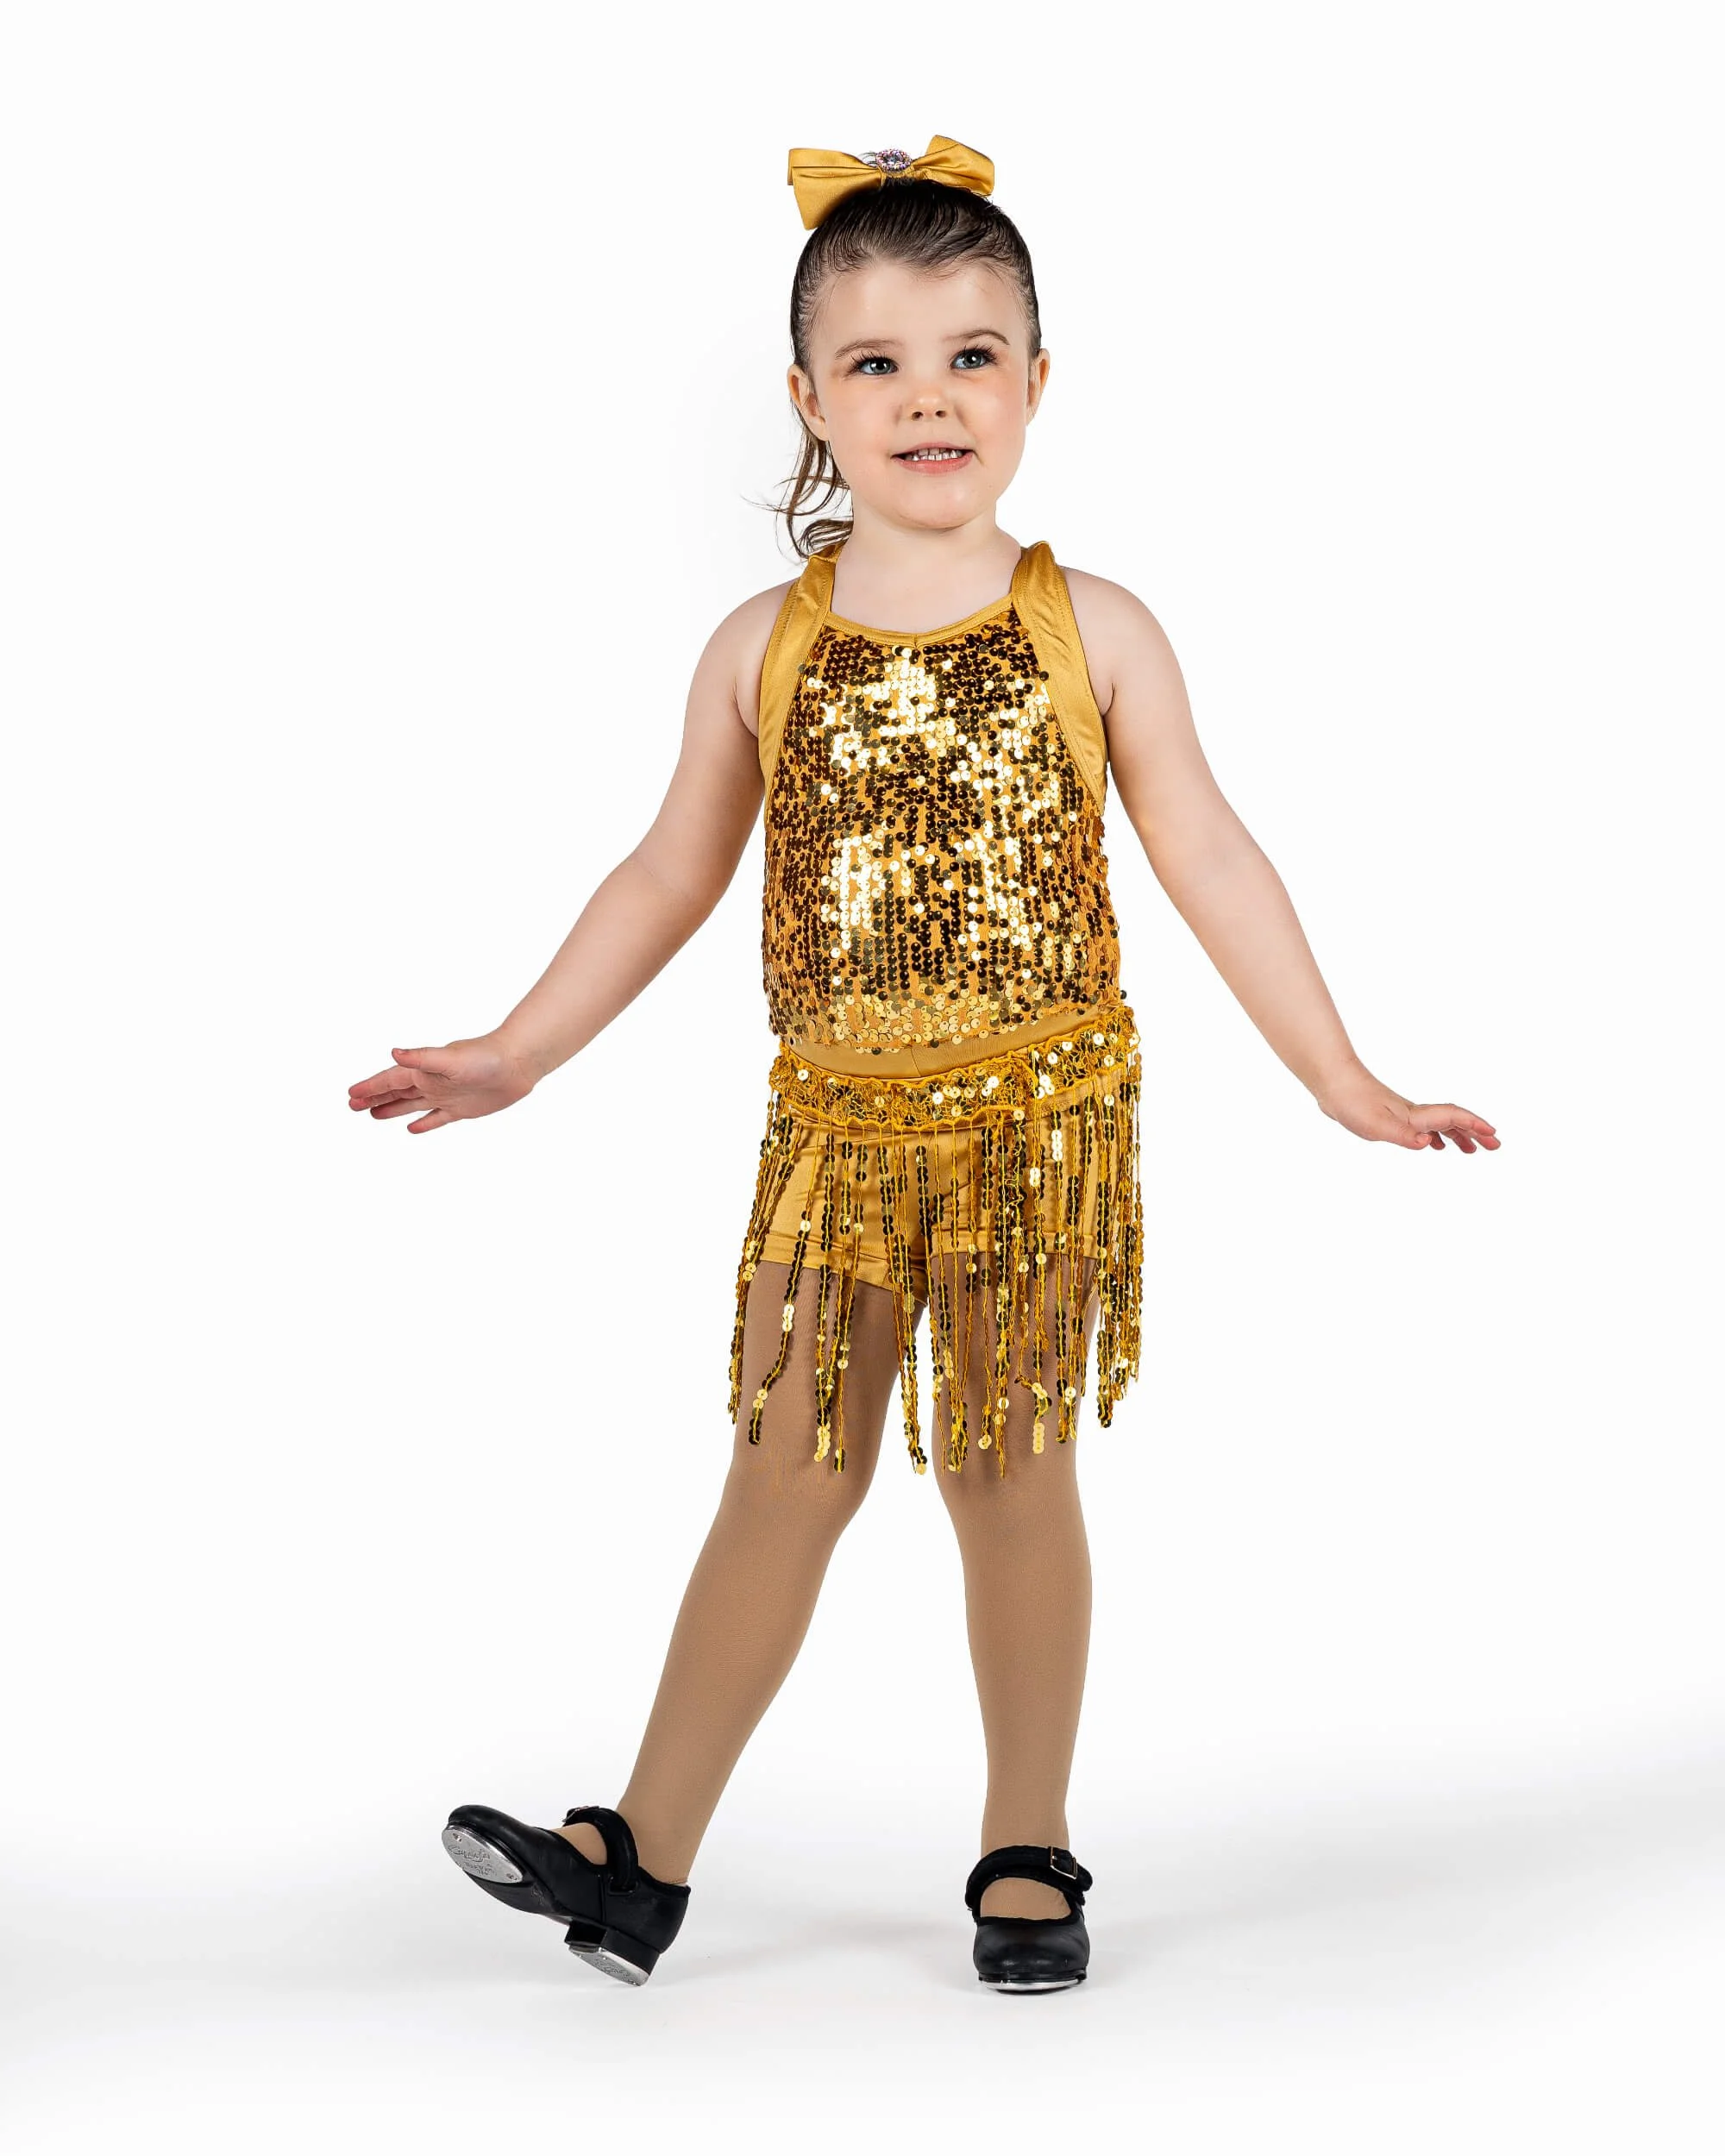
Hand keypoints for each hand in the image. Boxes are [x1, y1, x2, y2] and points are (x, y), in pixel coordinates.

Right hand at [346, 1034, 538, 1133]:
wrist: (518, 1064)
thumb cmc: (486, 1057)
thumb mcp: (451, 1058)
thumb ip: (421, 1058)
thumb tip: (393, 1052)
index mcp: (424, 1071)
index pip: (390, 1080)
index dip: (370, 1087)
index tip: (351, 1094)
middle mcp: (432, 1082)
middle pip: (395, 1092)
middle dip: (374, 1098)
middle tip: (352, 1105)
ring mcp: (446, 1095)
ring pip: (411, 1104)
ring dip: (392, 1109)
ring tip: (372, 1115)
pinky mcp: (461, 1109)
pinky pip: (437, 1118)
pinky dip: (423, 1123)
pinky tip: (412, 1128)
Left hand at [1314, 1064, 1499, 1152]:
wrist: (1333, 1083)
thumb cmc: (1352, 1102)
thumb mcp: (1376, 1125)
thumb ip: (1404, 1135)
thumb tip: (1430, 1143)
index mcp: (1415, 1115)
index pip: (1453, 1118)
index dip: (1474, 1126)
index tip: (1494, 1136)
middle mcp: (1414, 1113)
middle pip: (1453, 1121)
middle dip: (1475, 1133)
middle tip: (1494, 1147)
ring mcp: (1405, 1113)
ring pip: (1439, 1124)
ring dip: (1458, 1136)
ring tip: (1470, 1151)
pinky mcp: (1393, 1116)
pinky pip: (1424, 1126)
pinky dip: (1436, 1136)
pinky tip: (1434, 1144)